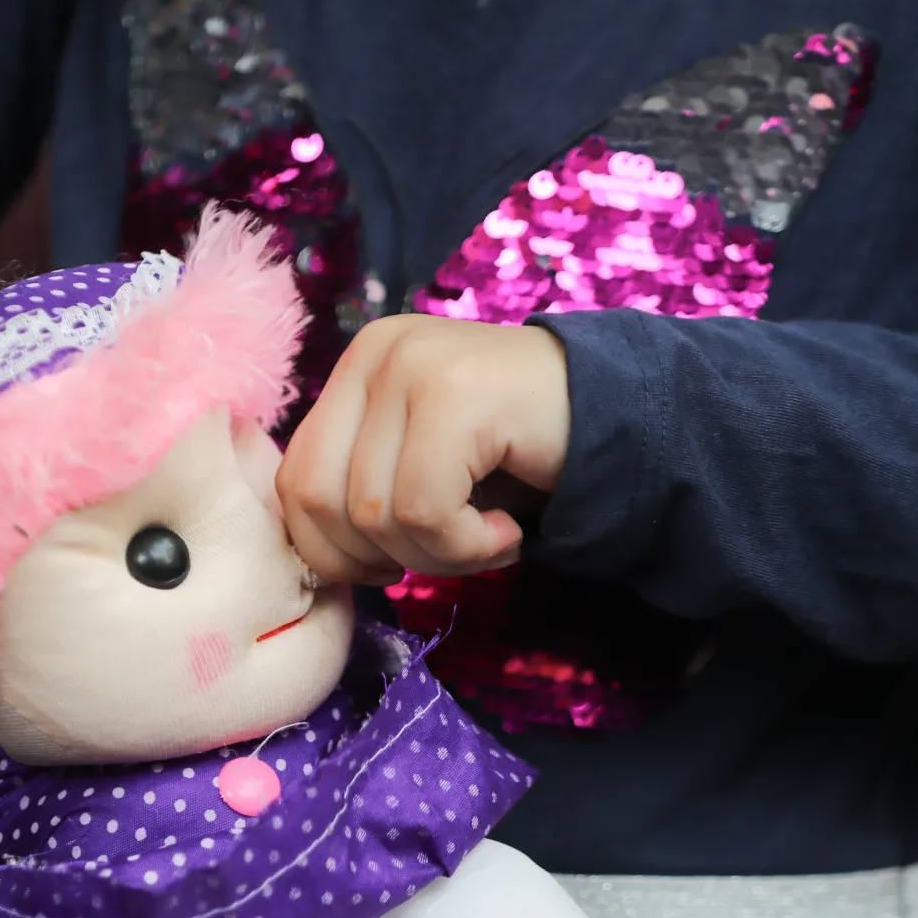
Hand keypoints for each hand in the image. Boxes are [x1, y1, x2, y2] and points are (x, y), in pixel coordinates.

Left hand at [278, 315, 569, 582]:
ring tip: (488, 537)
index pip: (293, 482)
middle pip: (318, 500)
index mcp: (356, 368)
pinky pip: (424, 511)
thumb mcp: (420, 466)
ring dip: (437, 556)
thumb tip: (313, 562)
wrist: (625, 420)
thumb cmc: (519, 457)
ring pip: (374, 514)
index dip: (332, 550)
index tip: (391, 564)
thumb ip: (362, 489)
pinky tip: (507, 532)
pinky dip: (468, 547)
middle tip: (444, 554)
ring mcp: (412, 366)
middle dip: (377, 558)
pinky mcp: (454, 394)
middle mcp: (375, 353)